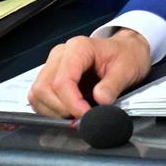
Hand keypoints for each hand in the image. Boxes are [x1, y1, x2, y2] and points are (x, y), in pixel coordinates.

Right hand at [27, 30, 151, 118]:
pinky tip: (70, 111)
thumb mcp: (127, 69)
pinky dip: (51, 109)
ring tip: (77, 115)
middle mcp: (60, 55)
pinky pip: (40, 97)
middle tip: (83, 117)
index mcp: (79, 48)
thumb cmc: (126, 56)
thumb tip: (100, 100)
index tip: (86, 115)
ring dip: (54, 110)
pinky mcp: (51, 77)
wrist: (127, 51)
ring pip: (38, 94)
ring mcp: (53, 65)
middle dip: (62, 108)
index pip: (62, 80)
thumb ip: (113, 85)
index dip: (72, 102)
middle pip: (44, 88)